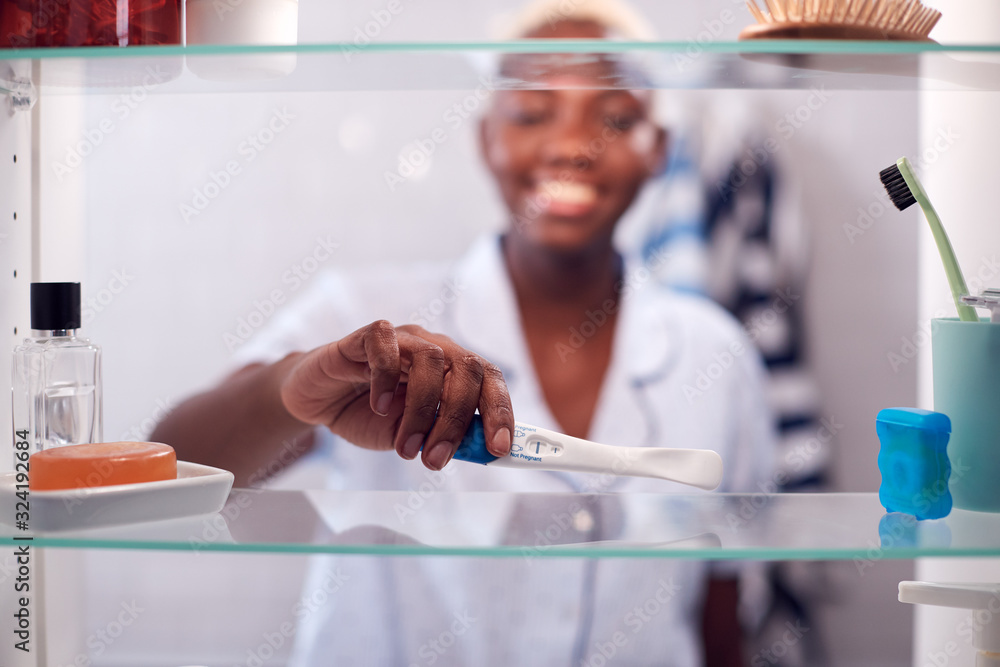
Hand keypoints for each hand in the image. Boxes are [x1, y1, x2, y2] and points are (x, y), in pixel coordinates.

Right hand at [279, 320, 513, 469]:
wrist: (319, 401)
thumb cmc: (369, 415)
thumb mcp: (410, 437)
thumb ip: (441, 440)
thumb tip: (477, 451)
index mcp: (453, 372)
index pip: (491, 381)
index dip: (500, 412)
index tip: (497, 448)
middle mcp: (433, 348)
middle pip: (467, 369)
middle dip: (457, 419)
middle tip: (437, 459)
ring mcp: (401, 339)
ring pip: (430, 358)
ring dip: (422, 409)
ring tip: (405, 446)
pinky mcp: (364, 337)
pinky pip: (384, 343)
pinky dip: (386, 377)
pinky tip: (378, 407)